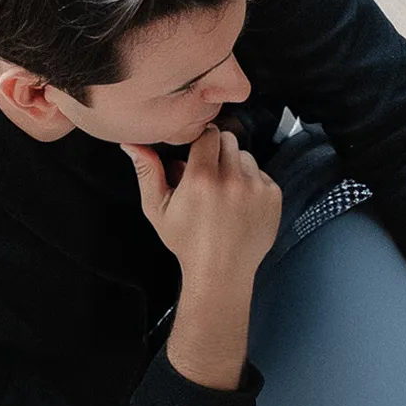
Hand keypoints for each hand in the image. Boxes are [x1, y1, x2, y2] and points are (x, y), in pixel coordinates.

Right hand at [120, 130, 281, 284]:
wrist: (221, 272)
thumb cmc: (188, 243)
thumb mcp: (158, 209)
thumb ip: (147, 172)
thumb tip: (131, 144)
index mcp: (202, 178)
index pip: (208, 134)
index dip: (202, 141)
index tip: (198, 154)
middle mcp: (232, 180)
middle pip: (229, 141)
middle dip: (218, 153)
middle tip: (210, 176)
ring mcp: (256, 189)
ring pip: (247, 158)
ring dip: (236, 168)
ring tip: (225, 193)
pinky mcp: (273, 198)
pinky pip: (263, 175)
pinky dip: (253, 184)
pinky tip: (240, 204)